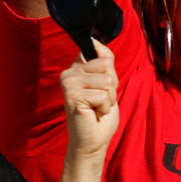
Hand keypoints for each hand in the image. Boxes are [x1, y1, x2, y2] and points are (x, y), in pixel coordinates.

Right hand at [61, 39, 119, 159]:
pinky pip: (103, 96)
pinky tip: (94, 113)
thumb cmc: (100, 113)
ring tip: (97, 107)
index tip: (101, 84)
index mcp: (76, 68)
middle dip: (111, 85)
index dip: (109, 68)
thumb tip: (97, 42)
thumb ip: (105, 63)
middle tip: (100, 100)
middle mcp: (68, 73)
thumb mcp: (108, 84)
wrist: (93, 139)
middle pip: (106, 65)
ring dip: (109, 99)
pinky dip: (104, 108)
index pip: (98, 51)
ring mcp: (68, 84)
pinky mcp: (72, 96)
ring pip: (106, 81)